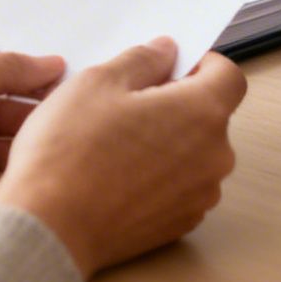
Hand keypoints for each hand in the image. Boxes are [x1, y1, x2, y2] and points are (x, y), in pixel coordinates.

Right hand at [0, 38, 245, 275]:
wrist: (51, 229)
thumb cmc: (71, 152)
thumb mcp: (98, 82)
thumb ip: (142, 59)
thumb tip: (166, 52)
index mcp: (201, 112)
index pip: (229, 76)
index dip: (203, 65)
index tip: (173, 67)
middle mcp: (214, 156)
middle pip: (210, 116)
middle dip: (178, 104)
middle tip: (129, 105)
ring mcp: (199, 196)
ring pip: (194, 154)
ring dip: (168, 142)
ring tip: (117, 144)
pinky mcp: (180, 225)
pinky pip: (180, 187)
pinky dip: (159, 177)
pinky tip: (118, 177)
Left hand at [0, 49, 64, 264]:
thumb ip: (2, 70)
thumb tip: (54, 61)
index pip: (13, 78)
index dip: (44, 86)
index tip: (78, 93)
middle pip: (16, 119)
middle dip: (42, 126)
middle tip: (75, 133)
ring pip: (8, 155)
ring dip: (29, 157)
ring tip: (60, 162)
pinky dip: (10, 188)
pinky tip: (33, 187)